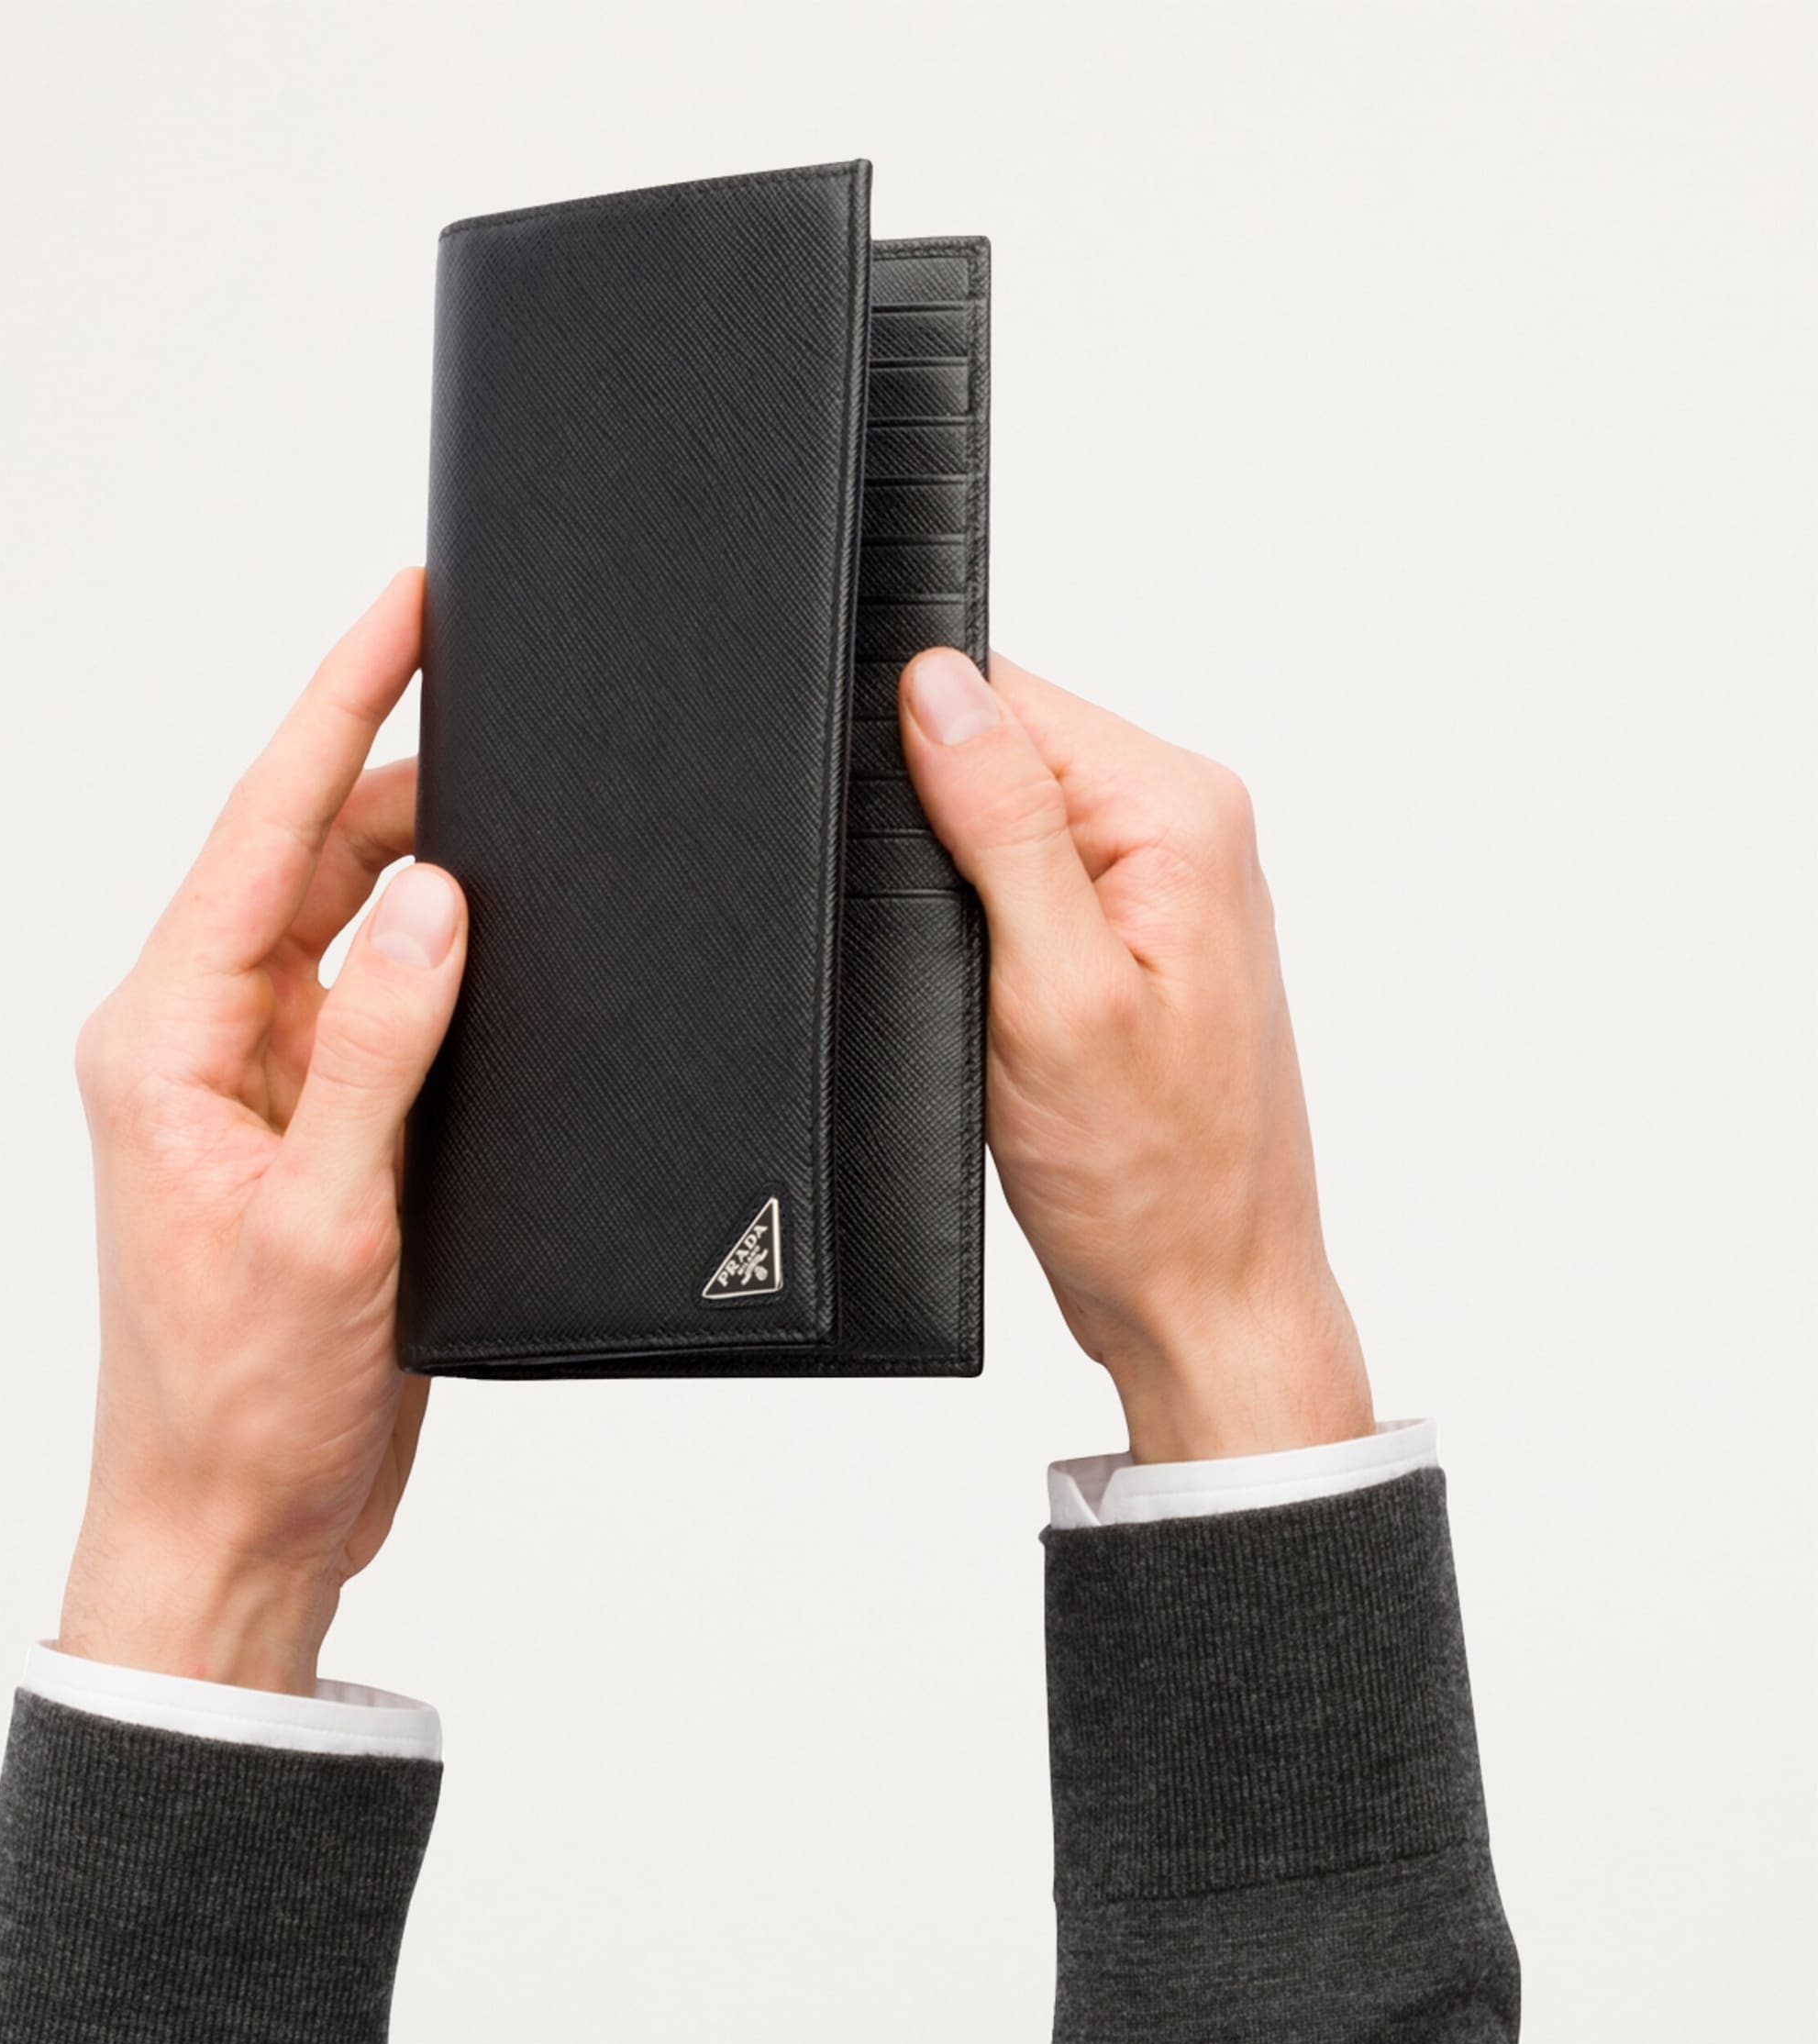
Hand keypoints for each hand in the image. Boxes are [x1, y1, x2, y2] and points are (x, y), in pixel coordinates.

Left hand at [59, 569, 463, 1692]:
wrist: (236, 1524)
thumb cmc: (241, 1400)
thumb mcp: (320, 1221)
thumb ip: (373, 1049)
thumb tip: (428, 898)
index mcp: (168, 1042)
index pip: (259, 835)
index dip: (336, 709)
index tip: (403, 609)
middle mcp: (205, 1045)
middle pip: (305, 863)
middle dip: (397, 774)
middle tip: (506, 695)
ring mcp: (260, 1091)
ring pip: (349, 934)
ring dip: (428, 879)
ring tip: (530, 812)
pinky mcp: (315, 1139)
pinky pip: (380, 1018)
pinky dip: (444, 977)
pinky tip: (511, 954)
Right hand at [900, 648, 1371, 1463]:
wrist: (1202, 1296)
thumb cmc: (1150, 1178)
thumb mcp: (1055, 992)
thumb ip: (1003, 826)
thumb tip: (940, 686)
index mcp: (1179, 813)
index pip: (1009, 694)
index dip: (920, 746)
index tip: (903, 846)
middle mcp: (1184, 832)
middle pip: (1005, 751)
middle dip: (937, 831)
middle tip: (956, 952)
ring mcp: (1161, 890)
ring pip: (1004, 825)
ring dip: (959, 895)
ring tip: (984, 994)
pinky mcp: (1131, 944)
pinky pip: (1026, 889)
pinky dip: (984, 939)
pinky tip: (993, 1007)